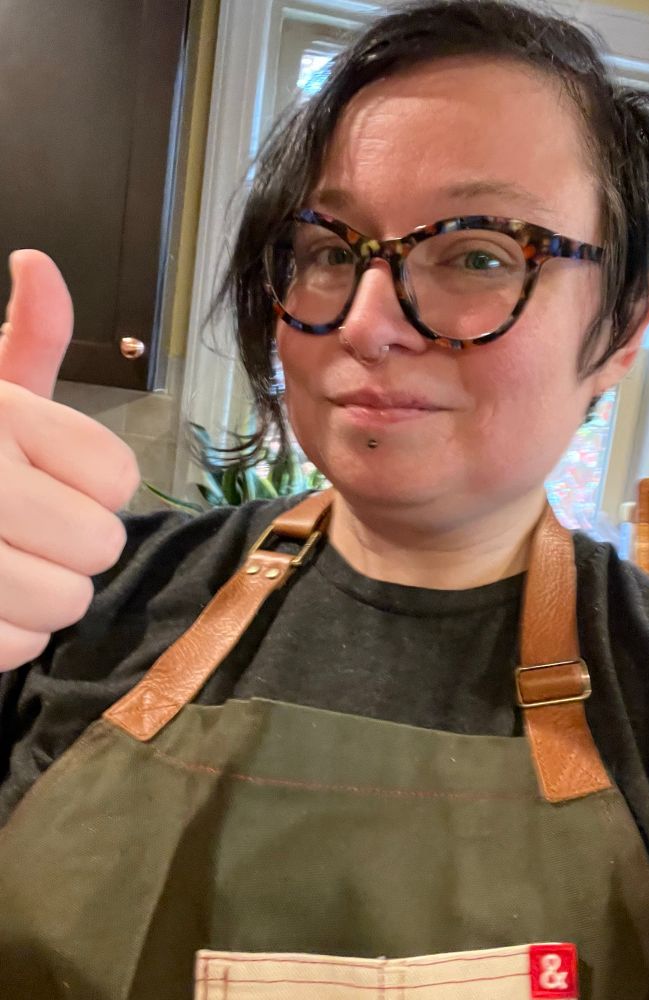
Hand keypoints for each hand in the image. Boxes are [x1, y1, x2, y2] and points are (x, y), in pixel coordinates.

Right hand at [0, 251, 139, 669]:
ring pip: (64, 605)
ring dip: (42, 593)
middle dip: (73, 544)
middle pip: (101, 547)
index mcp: (0, 419)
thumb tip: (39, 264)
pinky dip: (6, 636)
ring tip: (3, 564)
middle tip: (27, 529)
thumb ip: (25, 336)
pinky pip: (18, 647)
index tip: (56, 478)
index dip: (96, 487)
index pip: (118, 478)